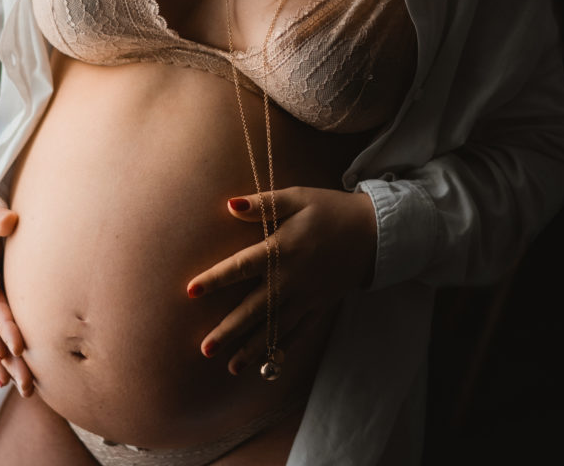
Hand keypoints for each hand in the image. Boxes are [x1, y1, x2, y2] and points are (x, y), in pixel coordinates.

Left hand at [186, 186, 375, 374]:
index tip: (190, 291)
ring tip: (229, 366)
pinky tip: (267, 363)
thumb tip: (230, 205)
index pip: (240, 266)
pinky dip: (282, 348)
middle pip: (254, 308)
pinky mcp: (319, 305)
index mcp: (281, 249)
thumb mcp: (298, 197)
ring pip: (274, 327)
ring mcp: (306, 297)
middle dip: (228, 329)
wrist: (373, 232)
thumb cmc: (331, 210)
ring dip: (251, 347)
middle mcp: (290, 279)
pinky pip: (298, 332)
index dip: (215, 279)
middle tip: (204, 348)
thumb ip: (264, 203)